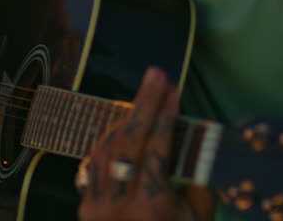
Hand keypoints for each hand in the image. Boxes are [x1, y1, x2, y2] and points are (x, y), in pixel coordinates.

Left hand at [78, 68, 204, 220]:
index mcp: (152, 207)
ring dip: (123, 120)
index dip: (165, 114)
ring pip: (104, 149)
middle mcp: (119, 204)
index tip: (173, 88)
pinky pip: (92, 167)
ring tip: (140, 100)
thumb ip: (197, 185)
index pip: (157, 147)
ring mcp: (96, 208)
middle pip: (128, 140)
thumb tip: (197, 144)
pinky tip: (119, 129)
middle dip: (143, 104)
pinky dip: (106, 143)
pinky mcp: (84, 212)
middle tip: (155, 75)